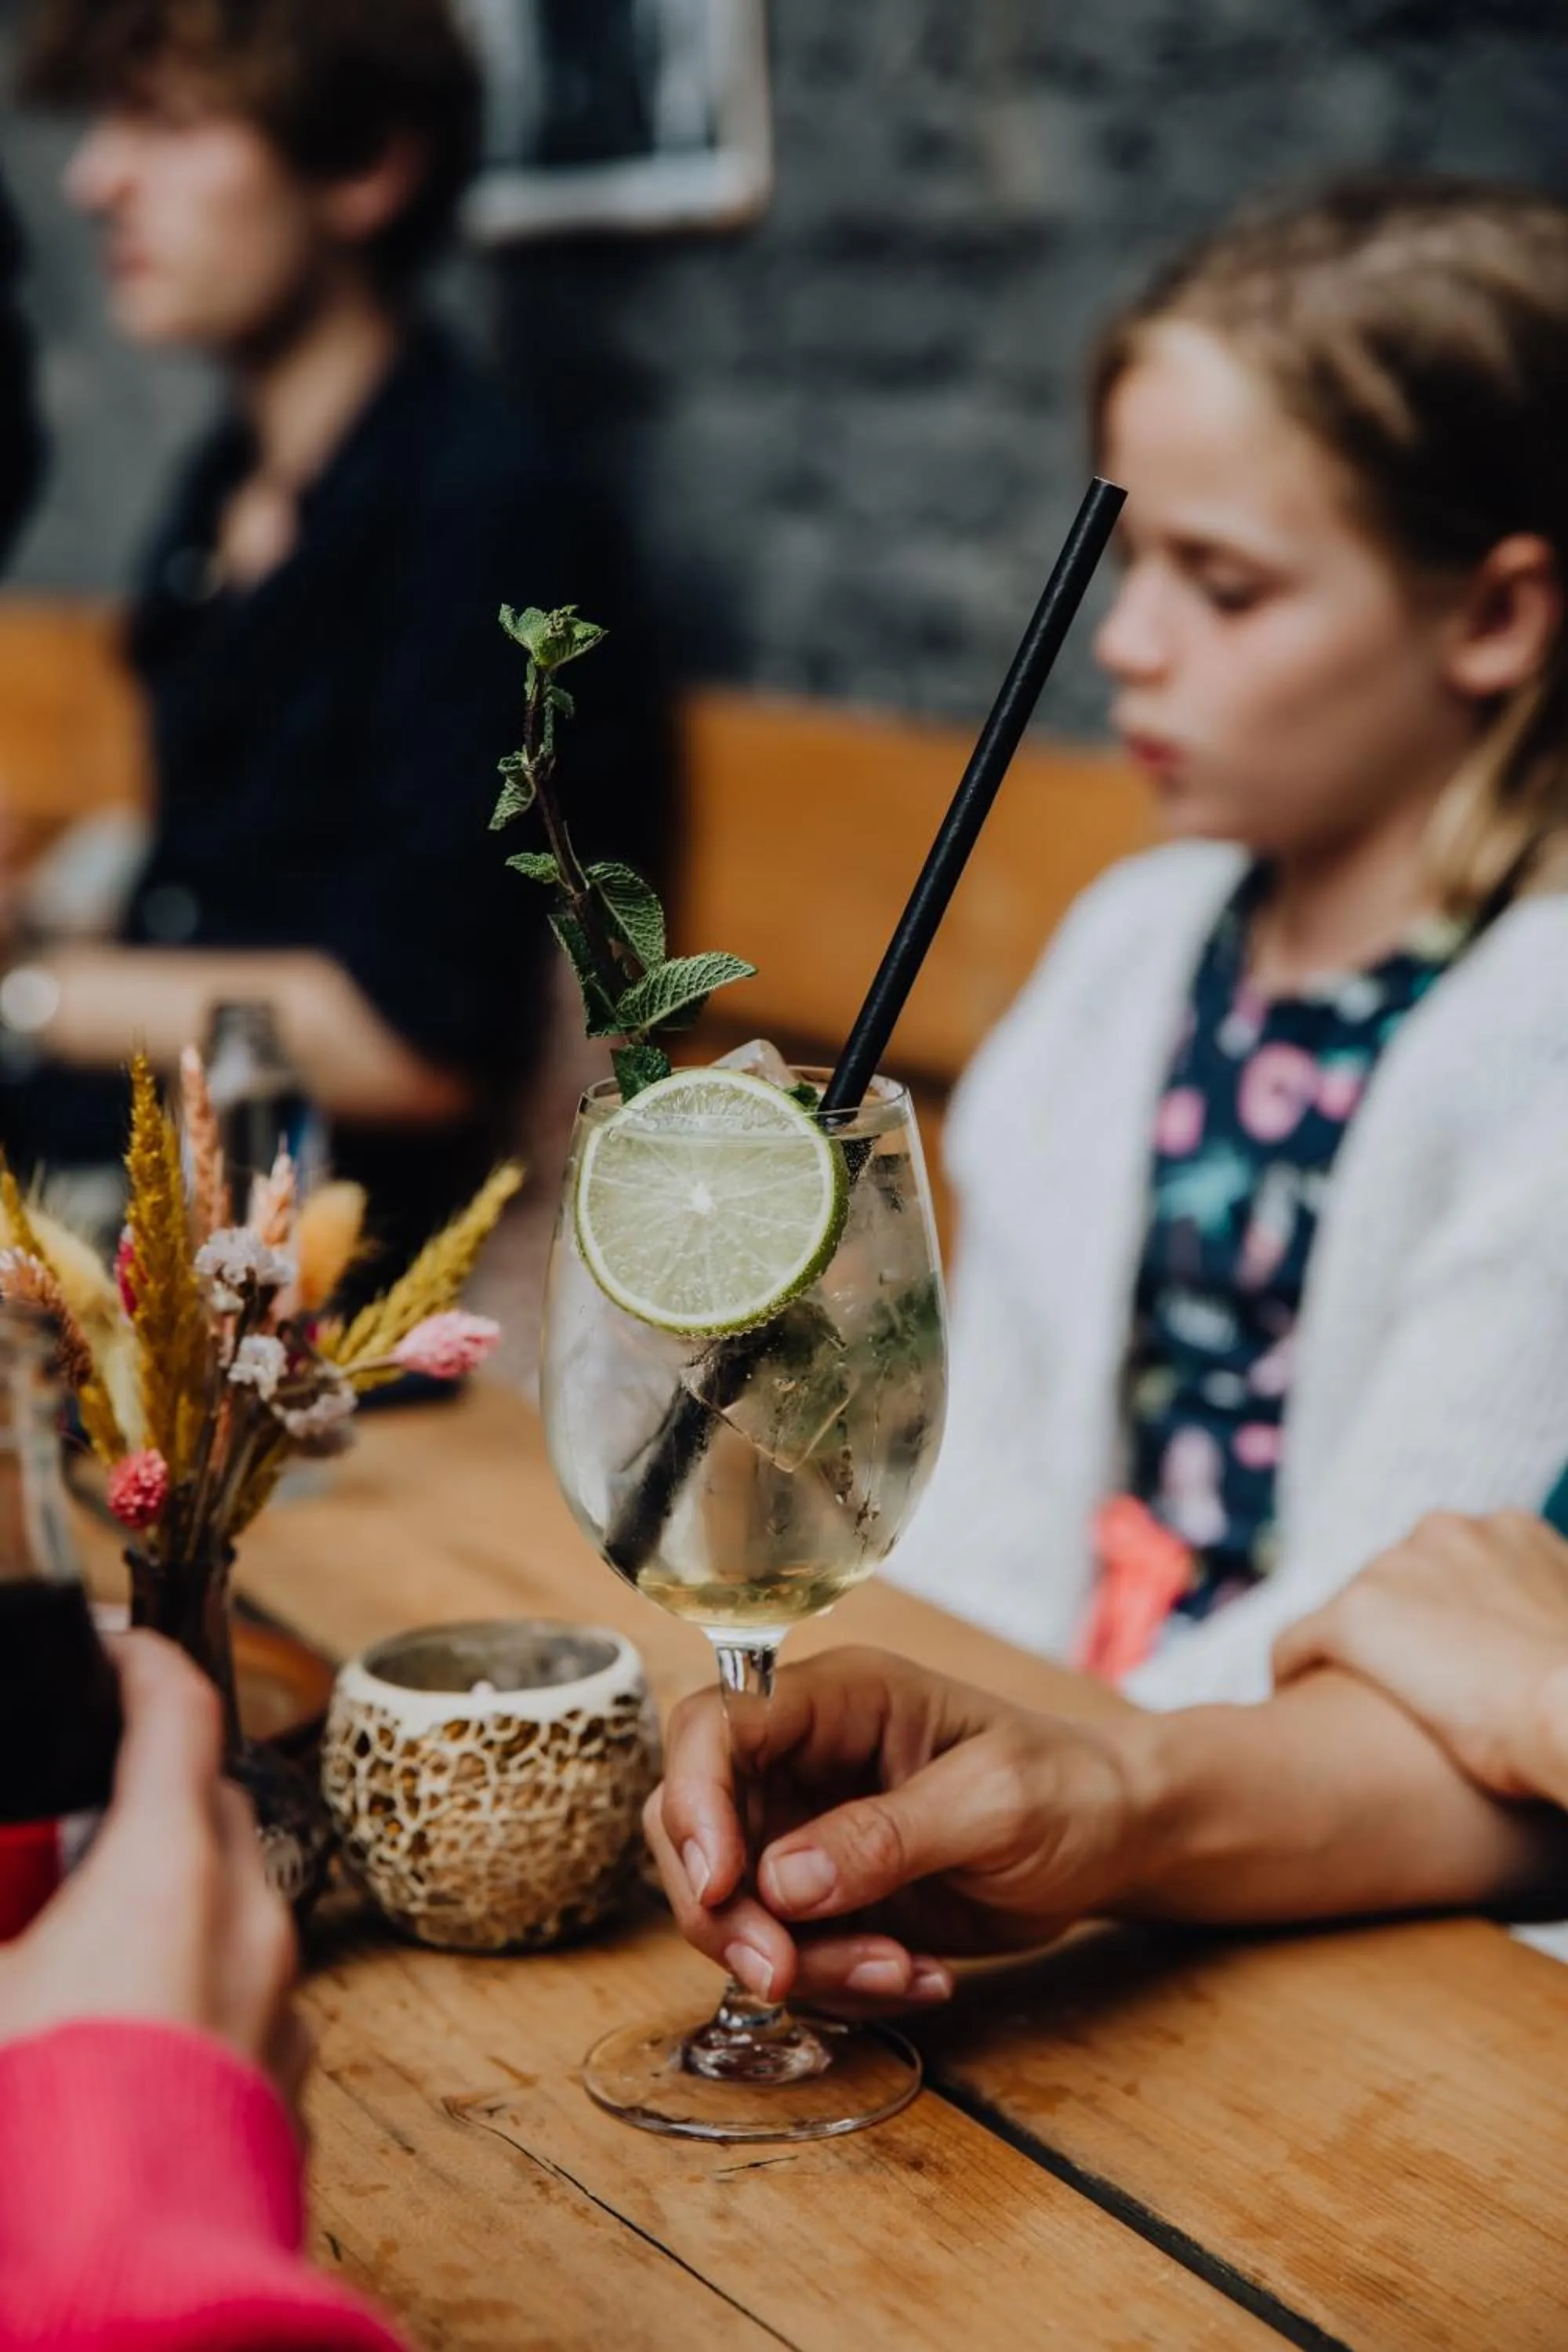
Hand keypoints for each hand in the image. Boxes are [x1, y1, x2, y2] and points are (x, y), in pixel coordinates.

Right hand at [0, 1631, 305, 2103]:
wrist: (120, 2299)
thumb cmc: (35, 2125)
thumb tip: (6, 1911)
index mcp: (170, 1869)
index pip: (177, 1711)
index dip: (138, 1660)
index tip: (105, 1646)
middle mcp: (248, 1920)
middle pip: (210, 1804)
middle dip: (144, 1786)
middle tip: (63, 1814)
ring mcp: (280, 2005)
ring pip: (230, 1903)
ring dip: (163, 1892)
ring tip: (74, 1935)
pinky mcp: (285, 2084)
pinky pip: (241, 1992)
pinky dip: (186, 1978)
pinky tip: (119, 2026)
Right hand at [644, 1647, 1150, 2015]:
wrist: (1115, 1838)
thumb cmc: (1069, 1789)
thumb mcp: (996, 1802)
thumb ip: (888, 1835)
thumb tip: (778, 1880)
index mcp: (837, 1700)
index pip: (716, 1726)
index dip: (694, 1800)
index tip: (719, 1882)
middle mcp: (802, 1759)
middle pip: (692, 1825)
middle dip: (725, 1910)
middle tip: (782, 1975)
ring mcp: (806, 1829)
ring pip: (731, 1905)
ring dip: (798, 1961)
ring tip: (900, 1973)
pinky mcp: (826, 1897)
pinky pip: (787, 1951)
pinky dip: (838, 1983)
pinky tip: (919, 1977)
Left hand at [1273, 1511, 1567, 1804]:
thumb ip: (1545, 1619)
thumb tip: (1537, 1648)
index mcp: (1510, 1533)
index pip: (1450, 1564)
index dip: (1442, 1617)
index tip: (1443, 1661)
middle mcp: (1447, 1533)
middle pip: (1396, 1581)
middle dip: (1399, 1631)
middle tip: (1405, 1692)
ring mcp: (1396, 1570)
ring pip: (1350, 1612)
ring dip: (1352, 1653)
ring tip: (1347, 1704)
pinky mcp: (1354, 1616)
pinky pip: (1298, 1644)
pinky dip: (1292, 1672)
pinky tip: (1292, 1703)